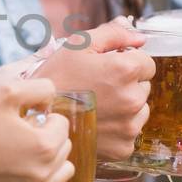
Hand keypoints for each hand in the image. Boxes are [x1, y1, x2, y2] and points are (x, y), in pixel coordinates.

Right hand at [0, 62, 73, 181]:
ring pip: (64, 167)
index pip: (62, 122)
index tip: (20, 117)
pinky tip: (35, 171)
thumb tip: (54, 92)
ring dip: (52, 156)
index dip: (41, 114)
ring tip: (26, 150)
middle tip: (18, 132)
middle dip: (47, 134)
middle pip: (65, 145)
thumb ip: (39, 84)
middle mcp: (45, 172)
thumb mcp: (4, 88)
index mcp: (45, 145)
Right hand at [40, 18, 153, 163]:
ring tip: (96, 106)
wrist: (34, 119)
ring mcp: (129, 126)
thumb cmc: (55, 79)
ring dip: (125, 107)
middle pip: (143, 86)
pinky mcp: (123, 148)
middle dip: (126, 85)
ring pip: (140, 110)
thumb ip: (113, 34)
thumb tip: (140, 36)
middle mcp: (133, 100)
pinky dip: (117, 128)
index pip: (147, 63)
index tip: (107, 69)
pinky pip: (130, 133)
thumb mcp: (78, 45)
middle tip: (97, 88)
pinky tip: (96, 123)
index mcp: (125, 71)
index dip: (127, 62)